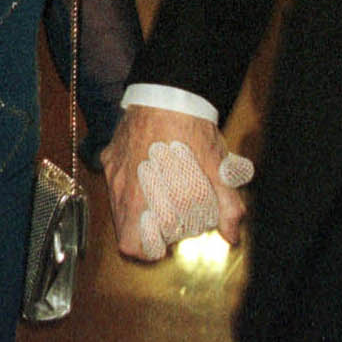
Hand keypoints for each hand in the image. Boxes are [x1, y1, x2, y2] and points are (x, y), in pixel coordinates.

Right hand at [99, 105, 246, 260]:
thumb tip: (232, 235)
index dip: (147, 250)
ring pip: (118, 207)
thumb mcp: (217, 170)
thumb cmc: (191, 130)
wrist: (168, 91)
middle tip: (169, 218)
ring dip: (137, 211)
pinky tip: (149, 171)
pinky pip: (115, 180)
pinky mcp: (110, 155)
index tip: (164, 242)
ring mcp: (115, 172)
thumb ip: (227, 206)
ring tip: (161, 195)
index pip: (131, 245)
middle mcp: (126, 190)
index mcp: (148, 201)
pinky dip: (130, 183)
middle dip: (145, 232)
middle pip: (125, 230)